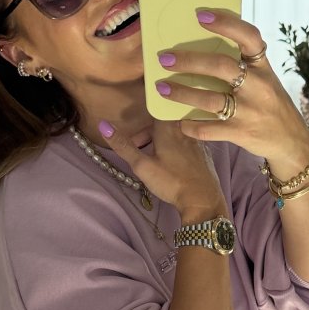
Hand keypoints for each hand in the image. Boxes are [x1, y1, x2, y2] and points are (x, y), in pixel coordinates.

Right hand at [98, 116, 225, 218]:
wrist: (203, 200)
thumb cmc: (171, 182)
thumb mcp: (142, 165)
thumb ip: (123, 145)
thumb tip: (103, 125)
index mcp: (169, 127)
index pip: (155, 109)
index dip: (142, 120)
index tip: (134, 135)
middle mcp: (184, 129)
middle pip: (163, 122)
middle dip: (148, 132)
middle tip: (138, 149)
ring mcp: (196, 140)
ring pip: (175, 131)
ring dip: (161, 140)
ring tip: (153, 157)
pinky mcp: (204, 152)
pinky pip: (187, 141)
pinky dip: (176, 146)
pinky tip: (172, 162)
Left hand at [156, 10, 308, 183]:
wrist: (292, 142)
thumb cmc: (272, 105)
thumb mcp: (266, 80)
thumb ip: (243, 65)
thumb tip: (203, 46)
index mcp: (263, 68)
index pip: (249, 37)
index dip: (226, 24)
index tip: (201, 15)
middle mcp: (258, 87)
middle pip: (220, 66)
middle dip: (189, 61)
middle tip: (164, 59)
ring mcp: (250, 111)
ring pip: (210, 99)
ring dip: (182, 93)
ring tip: (162, 88)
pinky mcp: (242, 133)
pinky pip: (209, 129)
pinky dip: (191, 126)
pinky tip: (181, 122)